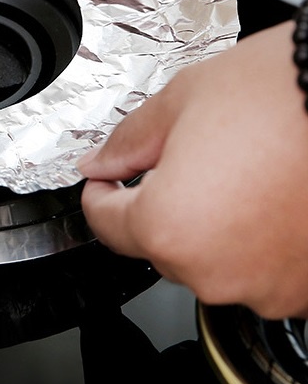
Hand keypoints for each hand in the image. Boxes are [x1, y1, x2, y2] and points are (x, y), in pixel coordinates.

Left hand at [78, 21, 307, 318]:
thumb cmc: (283, 94)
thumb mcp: (181, 101)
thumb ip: (129, 141)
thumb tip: (100, 162)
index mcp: (170, 228)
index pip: (104, 222)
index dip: (100, 191)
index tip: (108, 176)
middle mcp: (217, 273)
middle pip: (157, 243)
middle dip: (158, 201)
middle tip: (184, 156)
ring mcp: (269, 288)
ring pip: (209, 257)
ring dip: (208, 221)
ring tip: (236, 170)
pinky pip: (257, 267)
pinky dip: (252, 237)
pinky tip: (266, 194)